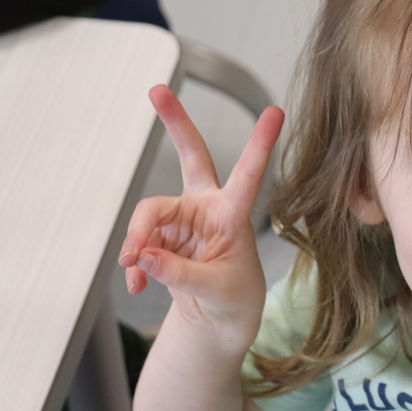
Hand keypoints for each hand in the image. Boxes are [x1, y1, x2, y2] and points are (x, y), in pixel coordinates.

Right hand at [117, 85, 283, 330]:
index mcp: (234, 215)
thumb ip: (179, 273)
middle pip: (191, 156)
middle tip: (157, 90)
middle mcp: (208, 207)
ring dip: (136, 243)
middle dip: (175, 123)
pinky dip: (135, 265)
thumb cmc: (234, 299)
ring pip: (147, 215)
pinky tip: (139, 284)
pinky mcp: (161, 235)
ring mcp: (182, 219)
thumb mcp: (215, 290)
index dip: (261, 144)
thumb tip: (141, 255)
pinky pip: (137, 243)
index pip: (249, 175)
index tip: (276, 111)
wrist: (220, 320)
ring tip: (135, 272)